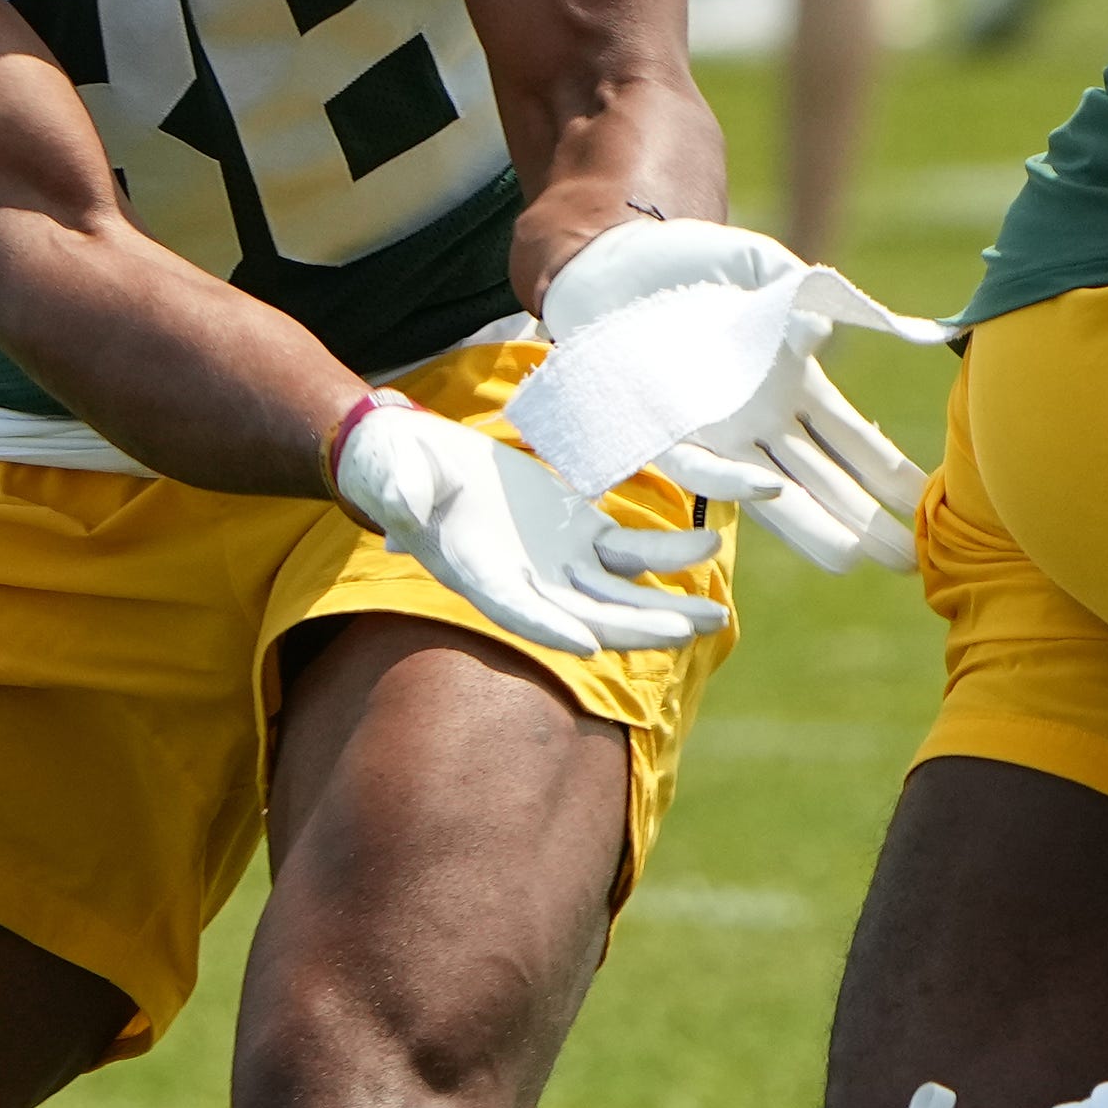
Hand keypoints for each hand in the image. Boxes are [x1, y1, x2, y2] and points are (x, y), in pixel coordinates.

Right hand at [329, 394, 728, 659]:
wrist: (420, 460)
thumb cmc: (397, 468)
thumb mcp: (393, 474)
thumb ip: (400, 494)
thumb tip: (401, 511)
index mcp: (476, 574)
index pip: (515, 610)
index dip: (549, 628)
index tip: (588, 647)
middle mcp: (524, 581)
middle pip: (585, 616)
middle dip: (634, 627)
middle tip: (685, 633)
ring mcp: (558, 561)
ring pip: (619, 595)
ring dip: (665, 608)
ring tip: (715, 618)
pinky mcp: (580, 534)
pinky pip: (631, 551)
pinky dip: (667, 552)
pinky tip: (708, 549)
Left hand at [527, 213, 949, 572]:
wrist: (615, 257)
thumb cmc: (693, 262)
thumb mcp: (765, 268)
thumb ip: (812, 294)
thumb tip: (847, 333)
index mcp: (790, 387)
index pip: (852, 442)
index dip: (890, 475)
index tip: (930, 507)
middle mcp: (758, 421)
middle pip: (824, 482)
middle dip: (866, 522)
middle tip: (908, 564)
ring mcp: (715, 431)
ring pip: (771, 492)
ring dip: (812, 526)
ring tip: (852, 559)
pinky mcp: (663, 429)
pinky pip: (699, 465)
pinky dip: (733, 480)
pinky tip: (772, 490)